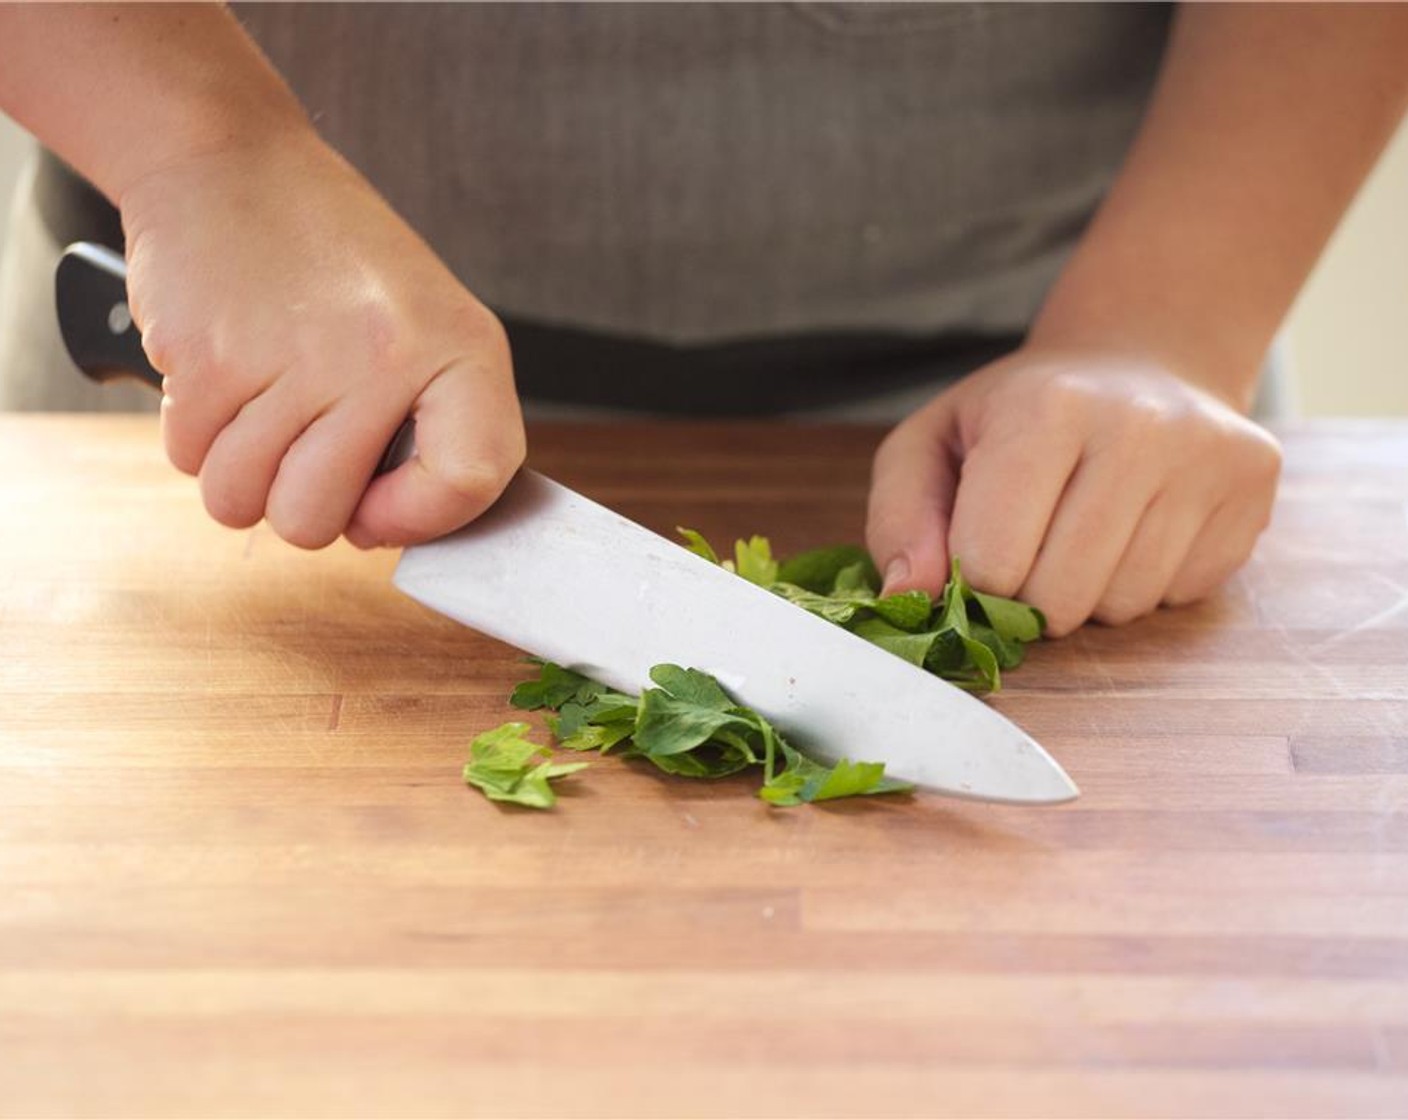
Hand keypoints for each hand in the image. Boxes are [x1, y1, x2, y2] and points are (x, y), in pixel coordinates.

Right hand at [120, 127, 523, 549]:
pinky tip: (224, 372)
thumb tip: (390, 528)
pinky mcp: (209, 359)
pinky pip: (189, 460)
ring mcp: (295, 360)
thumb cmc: (336, 260)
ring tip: (259, 402)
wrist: (231, 161)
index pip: (470, 481)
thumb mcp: (428, 325)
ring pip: (241, 503)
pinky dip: (194, 432)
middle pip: (317, 521)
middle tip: (298, 444)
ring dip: (236, 474)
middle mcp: (386, 358)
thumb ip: (436, 425)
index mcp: (463, 350)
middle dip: (294, 505)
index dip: (417, 518)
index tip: (378, 506)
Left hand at [865, 346, 1281, 635]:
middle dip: (1027, 596)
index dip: (971, 579)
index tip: (974, 551)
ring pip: (1121, 608)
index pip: (991, 563)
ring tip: (1081, 530)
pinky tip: (1134, 527)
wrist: (1140, 359)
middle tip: (1028, 546)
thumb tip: (906, 598)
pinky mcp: (1253, 493)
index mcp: (1046, 407)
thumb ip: (899, 520)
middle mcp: (1140, 427)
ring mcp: (1208, 460)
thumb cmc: (1018, 415)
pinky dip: (1140, 584)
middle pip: (1058, 599)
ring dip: (1085, 594)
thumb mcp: (931, 445)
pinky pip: (1175, 598)